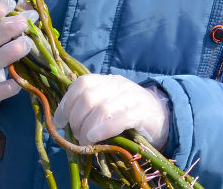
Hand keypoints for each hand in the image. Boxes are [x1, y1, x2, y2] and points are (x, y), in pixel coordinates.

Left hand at [53, 74, 170, 149]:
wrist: (163, 117)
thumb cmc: (129, 115)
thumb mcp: (108, 105)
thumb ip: (89, 109)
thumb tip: (64, 125)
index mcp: (107, 81)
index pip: (81, 84)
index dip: (66, 103)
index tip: (59, 122)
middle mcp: (118, 85)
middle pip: (88, 97)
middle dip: (76, 119)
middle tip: (76, 135)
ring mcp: (132, 97)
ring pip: (102, 108)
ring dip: (87, 128)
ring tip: (85, 141)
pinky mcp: (143, 112)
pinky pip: (120, 119)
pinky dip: (103, 130)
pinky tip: (95, 138)